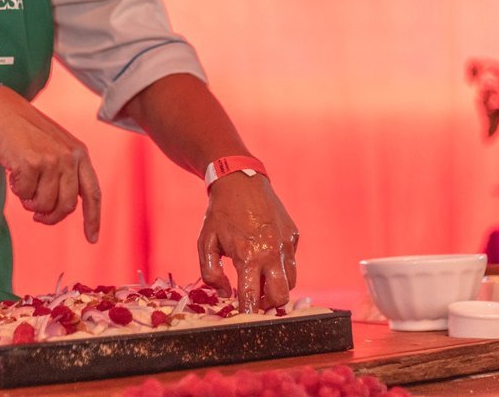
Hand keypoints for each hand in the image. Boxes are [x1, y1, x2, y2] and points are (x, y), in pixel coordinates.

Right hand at [0, 85, 101, 242]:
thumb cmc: (24, 133)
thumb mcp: (54, 147)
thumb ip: (64, 173)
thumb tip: (60, 210)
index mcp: (80, 153)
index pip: (93, 193)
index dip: (93, 219)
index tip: (92, 239)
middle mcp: (70, 157)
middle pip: (66, 206)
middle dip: (50, 217)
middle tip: (36, 216)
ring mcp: (52, 160)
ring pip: (44, 204)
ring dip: (30, 202)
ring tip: (22, 184)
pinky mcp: (32, 163)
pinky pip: (25, 195)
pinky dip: (17, 190)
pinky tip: (13, 172)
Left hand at [198, 174, 298, 312]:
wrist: (240, 179)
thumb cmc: (219, 213)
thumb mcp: (205, 242)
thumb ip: (210, 273)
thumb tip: (225, 294)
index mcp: (248, 256)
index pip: (251, 298)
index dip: (248, 314)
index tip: (243, 320)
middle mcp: (271, 252)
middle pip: (281, 296)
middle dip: (268, 305)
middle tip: (255, 301)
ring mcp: (286, 243)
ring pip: (291, 281)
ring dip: (277, 287)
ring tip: (260, 281)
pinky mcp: (293, 235)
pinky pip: (291, 260)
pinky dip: (281, 266)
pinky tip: (266, 257)